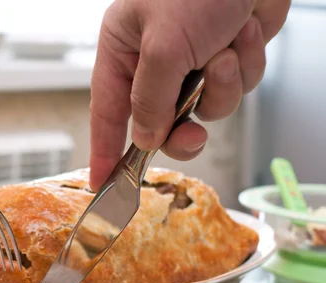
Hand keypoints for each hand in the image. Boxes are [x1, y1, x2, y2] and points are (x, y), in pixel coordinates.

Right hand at [89, 0, 289, 189]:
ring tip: (225, 50)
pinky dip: (246, 64)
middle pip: (160, 123)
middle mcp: (154, 61)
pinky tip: (245, 31)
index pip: (108, 112)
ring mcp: (192, 61)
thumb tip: (145, 138)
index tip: (104, 183)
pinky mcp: (227, 57)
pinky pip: (235, 88)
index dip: (105, 151)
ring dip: (221, 87)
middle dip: (181, 129)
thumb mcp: (164, 46)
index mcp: (123, 51)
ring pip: (204, 109)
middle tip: (191, 133)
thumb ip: (150, 99)